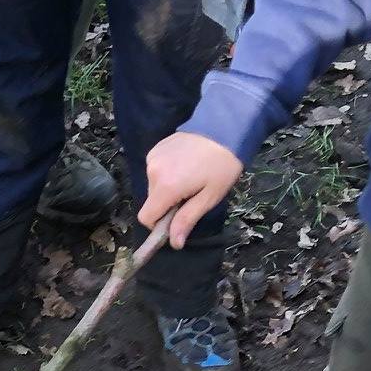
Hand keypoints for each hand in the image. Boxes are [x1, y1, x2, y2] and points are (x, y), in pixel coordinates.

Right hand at [139, 132, 243, 249]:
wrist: (225, 127)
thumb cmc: (221, 166)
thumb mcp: (209, 197)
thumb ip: (187, 220)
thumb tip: (174, 244)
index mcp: (166, 187)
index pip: (146, 217)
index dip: (159, 223)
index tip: (176, 217)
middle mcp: (153, 171)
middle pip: (152, 201)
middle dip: (167, 203)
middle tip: (191, 192)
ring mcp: (152, 157)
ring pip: (153, 185)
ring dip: (167, 186)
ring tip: (190, 175)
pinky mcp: (155, 148)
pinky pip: (155, 170)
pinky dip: (166, 172)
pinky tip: (184, 163)